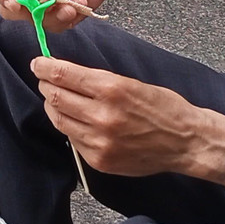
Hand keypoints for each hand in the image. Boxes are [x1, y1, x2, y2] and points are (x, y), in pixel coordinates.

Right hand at [0, 0, 120, 32]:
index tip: (15, 4)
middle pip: (14, 8)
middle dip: (30, 11)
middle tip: (47, 6)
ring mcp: (46, 2)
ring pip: (37, 20)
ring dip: (54, 16)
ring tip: (72, 5)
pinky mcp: (61, 13)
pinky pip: (57, 25)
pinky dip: (69, 18)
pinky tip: (81, 3)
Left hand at [31, 56, 214, 176]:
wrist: (186, 141)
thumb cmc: (164, 107)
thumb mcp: (131, 83)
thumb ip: (98, 81)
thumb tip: (66, 74)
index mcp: (112, 89)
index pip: (63, 75)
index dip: (45, 67)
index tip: (38, 63)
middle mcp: (102, 116)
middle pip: (55, 97)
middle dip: (45, 85)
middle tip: (44, 79)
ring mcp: (99, 141)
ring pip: (59, 120)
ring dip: (53, 106)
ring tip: (55, 98)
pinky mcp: (99, 160)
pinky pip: (72, 139)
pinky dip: (69, 126)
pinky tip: (74, 119)